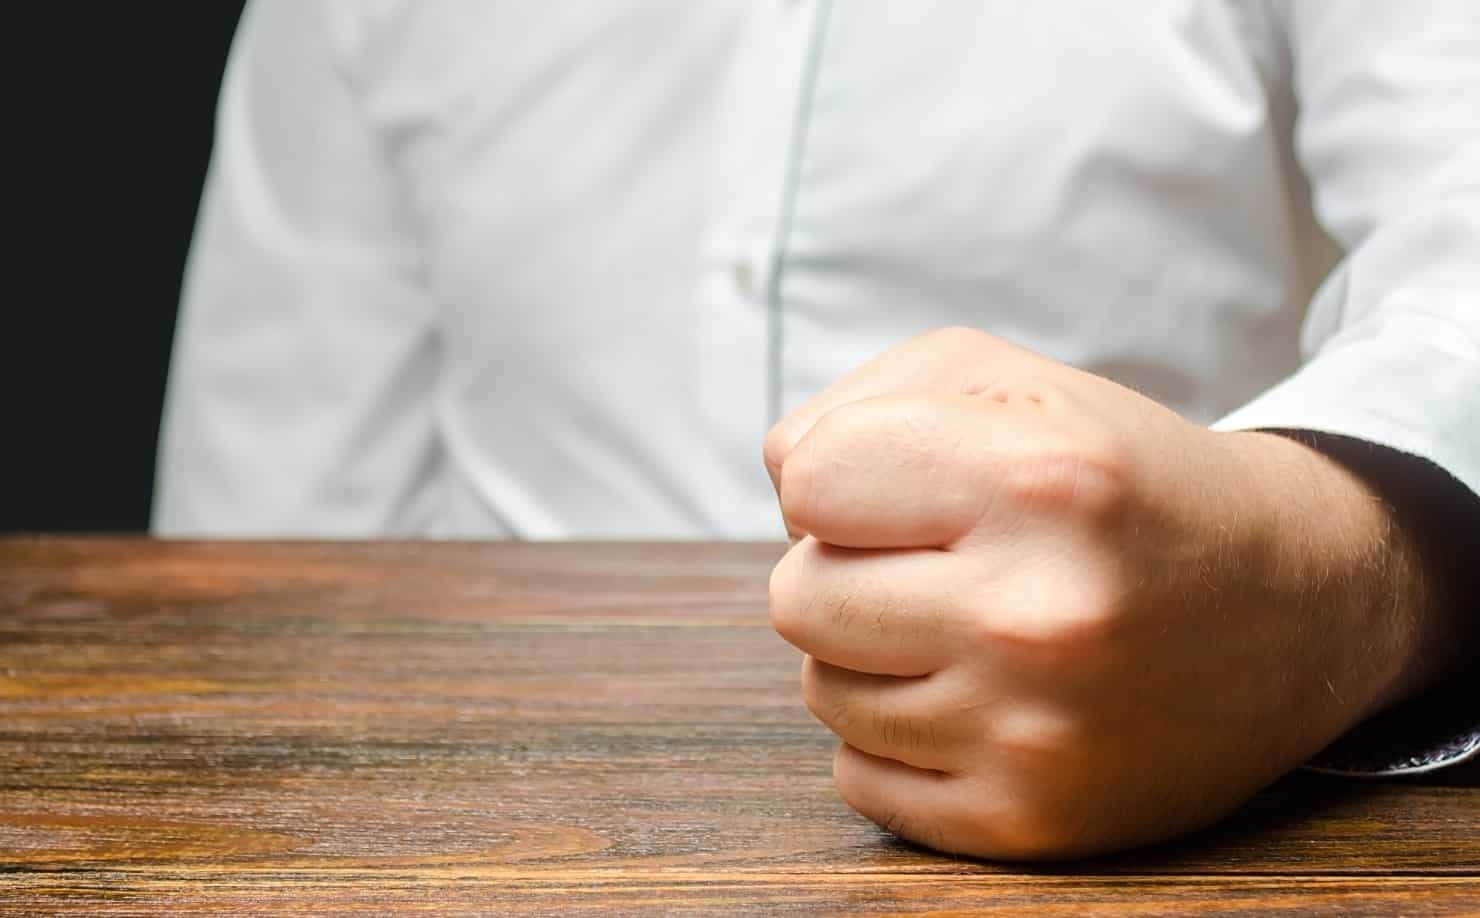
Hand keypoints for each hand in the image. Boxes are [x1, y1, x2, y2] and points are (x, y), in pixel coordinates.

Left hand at [764, 327, 1428, 858]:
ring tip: (972, 628)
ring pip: (822, 690)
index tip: (911, 489)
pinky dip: (898, 738)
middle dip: (846, 570)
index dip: (845, 478)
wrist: (1294, 606)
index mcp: (1040, 479)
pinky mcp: (1027, 821)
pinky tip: (980, 700)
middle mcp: (1037, 615)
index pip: (808, 481)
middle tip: (938, 564)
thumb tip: (780, 482)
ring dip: (873, 655)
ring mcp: (1033, 733)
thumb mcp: (1014, 383)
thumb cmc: (1123, 481)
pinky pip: (859, 779)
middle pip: (795, 596)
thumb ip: (862, 401)